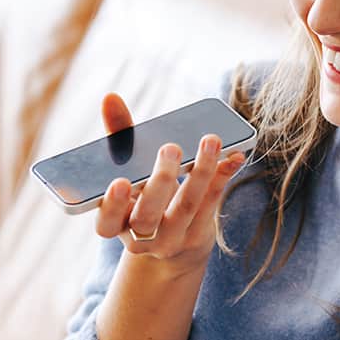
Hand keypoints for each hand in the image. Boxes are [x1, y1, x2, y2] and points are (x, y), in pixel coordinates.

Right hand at [94, 93, 248, 270]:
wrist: (171, 239)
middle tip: (170, 148)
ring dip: (200, 172)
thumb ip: (118, 136)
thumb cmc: (143, 194)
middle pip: (147, 216)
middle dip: (160, 181)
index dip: (112, 205)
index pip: (106, 223)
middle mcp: (140, 238)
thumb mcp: (126, 169)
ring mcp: (170, 241)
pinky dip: (222, 178)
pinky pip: (211, 205)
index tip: (121, 182)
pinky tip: (234, 156)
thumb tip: (110, 98)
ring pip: (186, 207)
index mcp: (114, 224)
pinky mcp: (197, 236)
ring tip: (210, 141)